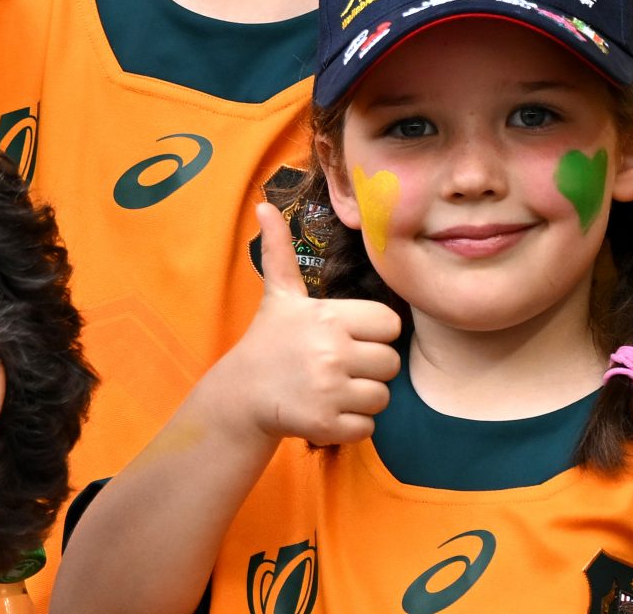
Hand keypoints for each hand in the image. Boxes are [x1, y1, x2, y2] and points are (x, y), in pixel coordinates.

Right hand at [209, 204, 400, 447]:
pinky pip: (368, 427)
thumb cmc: (269, 340)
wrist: (242, 395)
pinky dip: (353, 424)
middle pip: (390, 364)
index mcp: (329, 317)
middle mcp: (332, 352)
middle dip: (371, 368)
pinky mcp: (326, 425)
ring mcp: (330, 390)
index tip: (350, 337)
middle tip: (342, 366)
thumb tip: (264, 206)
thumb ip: (279, 250)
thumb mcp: (278, 295)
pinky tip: (329, 410)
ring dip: (363, 397)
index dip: (374, 333)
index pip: (389, 325)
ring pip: (382, 397)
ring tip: (335, 388)